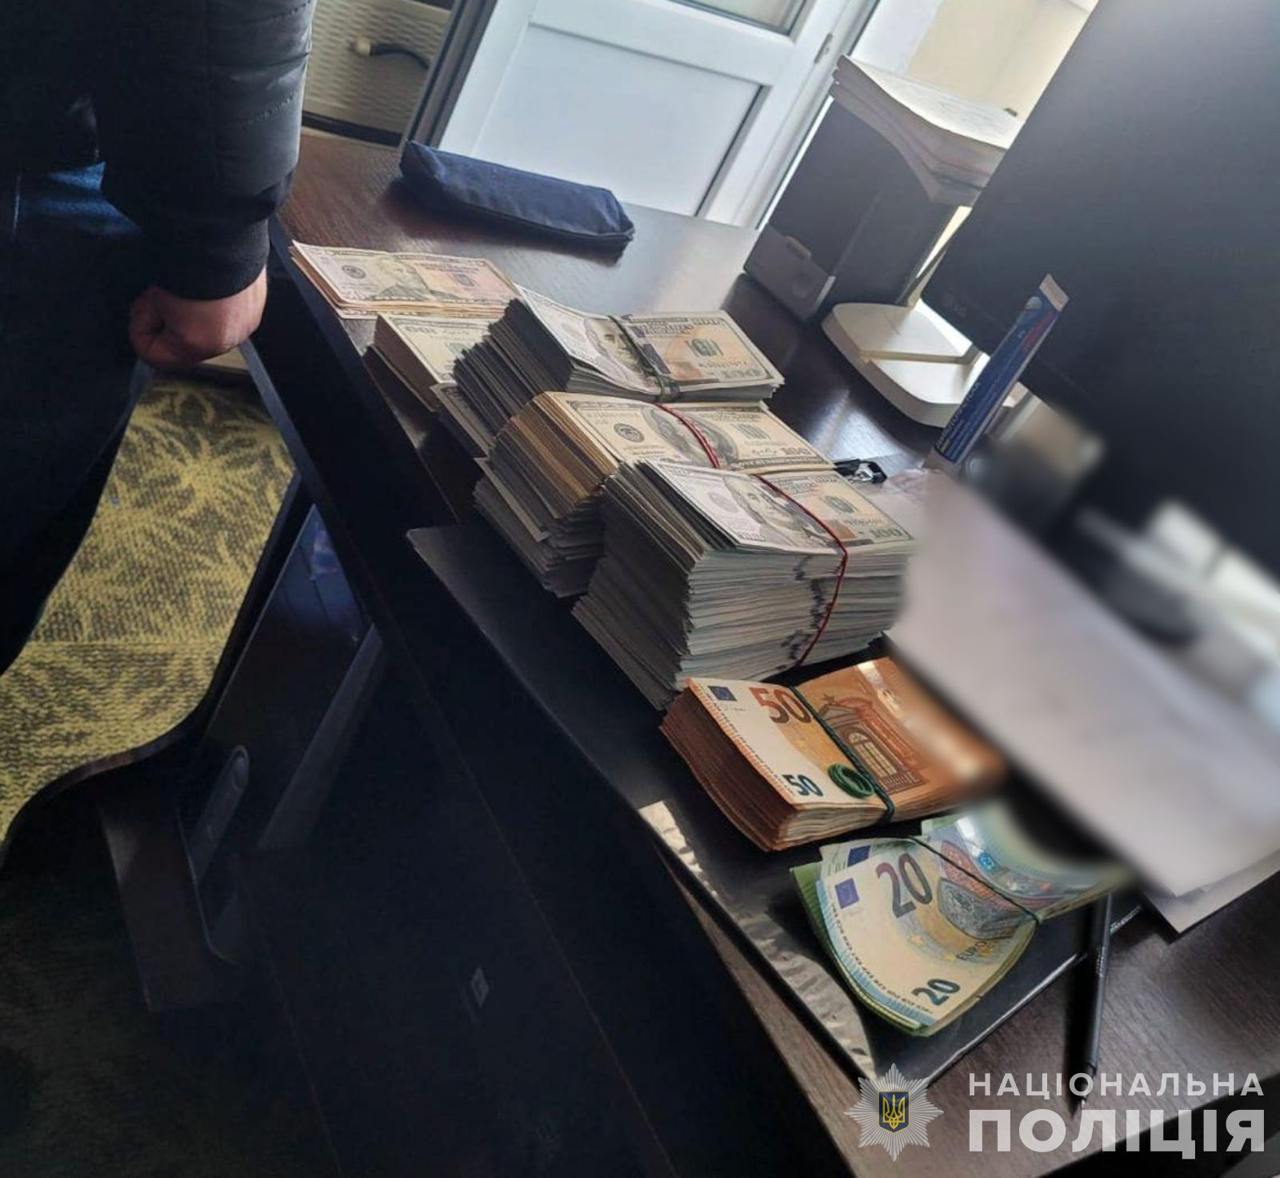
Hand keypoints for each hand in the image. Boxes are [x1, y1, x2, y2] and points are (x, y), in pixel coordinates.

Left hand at [129, 268, 267, 368]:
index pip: (156, 355)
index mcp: (198, 344)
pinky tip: (212, 281)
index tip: (142, 308)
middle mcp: (228, 341)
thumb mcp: (154, 296)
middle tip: (163, 294)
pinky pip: (231, 311)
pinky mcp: (258, 304)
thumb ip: (150, 316)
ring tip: (190, 286)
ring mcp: (247, 323)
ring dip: (196, 314)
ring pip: (210, 328)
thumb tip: (152, 318)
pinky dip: (219, 301)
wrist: (221, 234)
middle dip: (171, 323)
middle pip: (187, 344)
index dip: (142, 330)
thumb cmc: (187, 264)